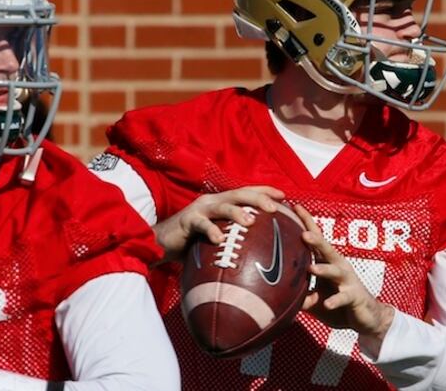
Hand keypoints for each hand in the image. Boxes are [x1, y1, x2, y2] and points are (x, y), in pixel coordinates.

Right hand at [153, 186, 283, 260]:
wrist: (160, 242)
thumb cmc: (191, 242)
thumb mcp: (214, 237)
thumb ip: (231, 239)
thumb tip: (257, 255)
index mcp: (220, 202)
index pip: (246, 193)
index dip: (264, 191)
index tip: (285, 196)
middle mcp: (211, 201)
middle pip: (238, 194)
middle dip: (258, 198)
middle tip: (275, 207)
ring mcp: (199, 209)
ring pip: (222, 206)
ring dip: (238, 212)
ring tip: (251, 221)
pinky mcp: (187, 220)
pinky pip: (201, 224)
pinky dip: (211, 231)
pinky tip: (219, 240)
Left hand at [295, 205, 393, 346]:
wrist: (366, 317)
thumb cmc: (337, 301)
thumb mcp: (314, 298)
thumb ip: (298, 294)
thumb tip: (278, 296)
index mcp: (326, 262)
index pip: (316, 239)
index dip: (306, 222)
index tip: (293, 206)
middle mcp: (338, 266)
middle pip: (326, 249)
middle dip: (316, 240)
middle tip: (303, 234)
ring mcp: (348, 280)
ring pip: (336, 271)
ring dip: (324, 269)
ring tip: (312, 268)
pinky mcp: (354, 296)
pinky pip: (344, 297)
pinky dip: (335, 300)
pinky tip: (327, 303)